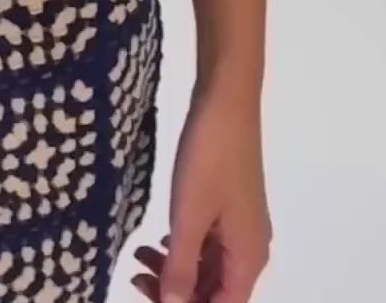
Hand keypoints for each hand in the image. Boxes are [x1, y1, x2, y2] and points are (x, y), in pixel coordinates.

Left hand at [128, 82, 271, 302]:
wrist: (226, 101)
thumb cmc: (209, 159)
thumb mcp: (188, 216)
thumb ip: (180, 267)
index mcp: (248, 258)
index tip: (149, 294)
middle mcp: (250, 249)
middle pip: (216, 291)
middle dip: (177, 291)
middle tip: (135, 276)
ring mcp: (240, 226)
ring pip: (209, 267)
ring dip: (176, 269)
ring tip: (139, 255)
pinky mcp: (228, 207)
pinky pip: (208, 244)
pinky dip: (184, 248)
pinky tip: (160, 242)